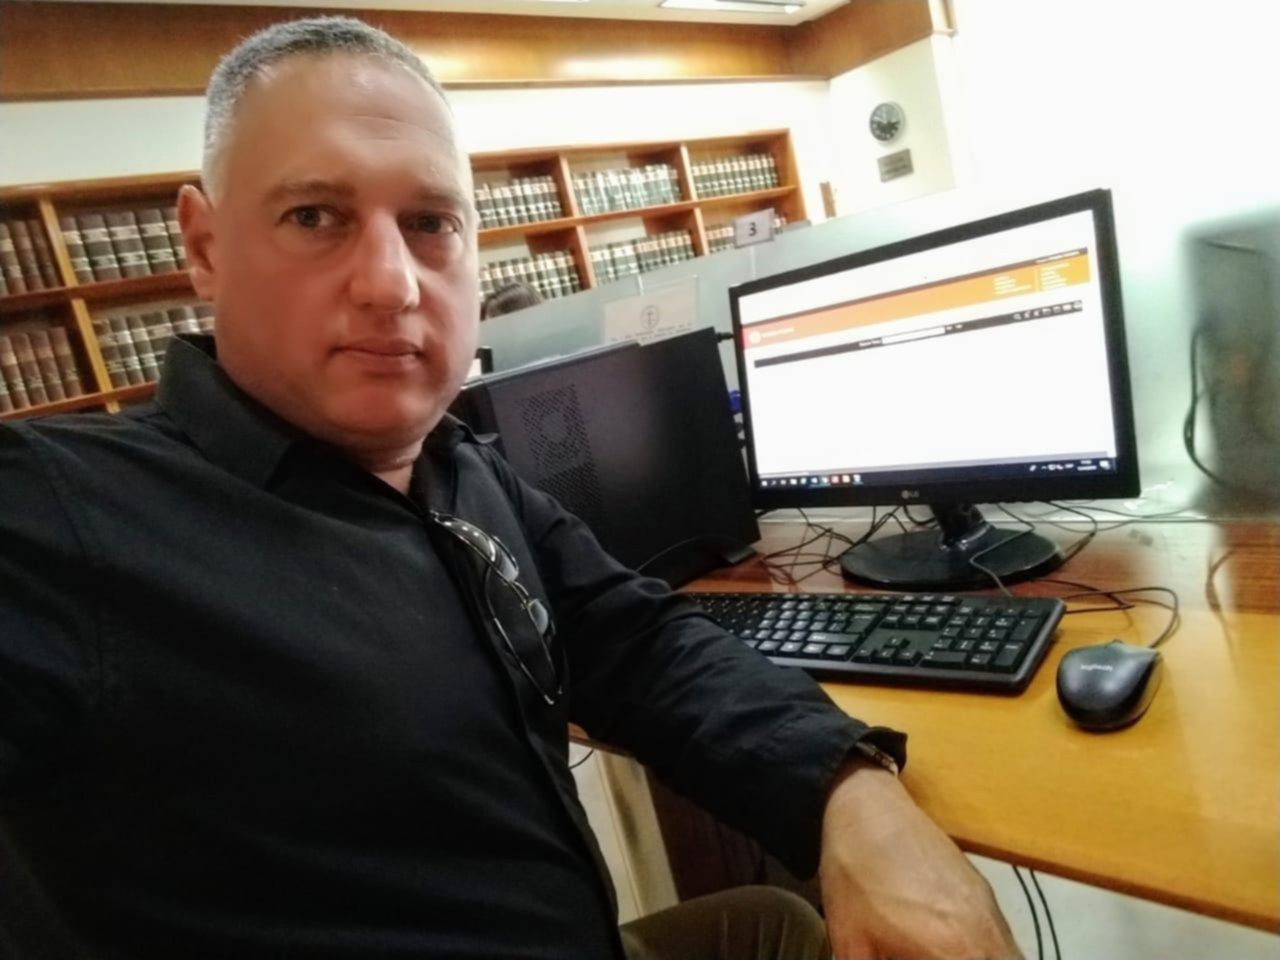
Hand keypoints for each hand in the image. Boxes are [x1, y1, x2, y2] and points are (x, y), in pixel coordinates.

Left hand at [818, 761, 1022, 959]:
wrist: (867, 807)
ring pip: (1012, 959)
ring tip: (945, 956)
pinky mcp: (985, 893)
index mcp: (952, 952)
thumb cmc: (855, 874)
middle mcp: (984, 934)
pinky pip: (1007, 943)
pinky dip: (994, 956)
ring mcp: (990, 910)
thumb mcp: (851, 943)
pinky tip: (962, 953)